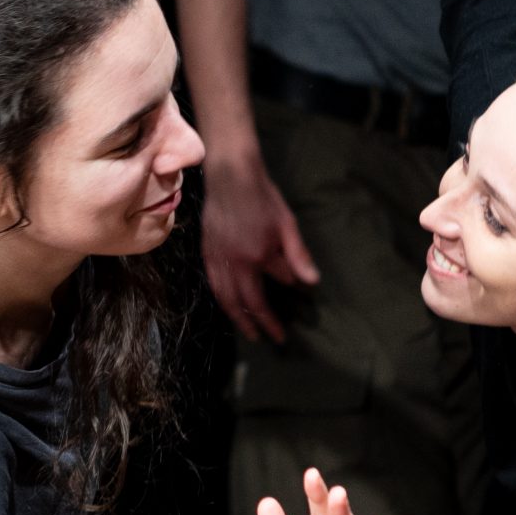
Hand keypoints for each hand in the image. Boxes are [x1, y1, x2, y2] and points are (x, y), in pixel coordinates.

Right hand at [204, 153, 318, 342]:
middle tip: (265, 339)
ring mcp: (216, 258)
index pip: (265, 296)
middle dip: (253, 324)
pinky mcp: (206, 251)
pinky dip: (221, 298)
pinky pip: (213, 283)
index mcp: (254, 258)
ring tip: (246, 329)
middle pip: (241, 303)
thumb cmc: (263, 197)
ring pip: (223, 297)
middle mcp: (232, 263)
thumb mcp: (286, 225)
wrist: (230, 175)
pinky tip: (228, 302)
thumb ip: (296, 256)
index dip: (273, 316)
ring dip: (235, 316)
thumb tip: (309, 283)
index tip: (282, 331)